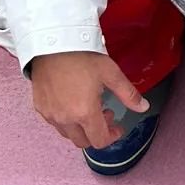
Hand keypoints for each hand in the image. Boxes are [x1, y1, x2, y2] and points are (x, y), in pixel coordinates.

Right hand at [30, 51, 148, 150]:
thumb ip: (128, 94)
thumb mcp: (111, 73)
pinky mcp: (40, 108)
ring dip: (82, 128)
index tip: (118, 127)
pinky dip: (67, 120)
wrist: (52, 43)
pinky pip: (55, 123)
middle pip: (83, 141)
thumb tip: (144, 107)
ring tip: (89, 106)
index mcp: (85, 113)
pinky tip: (73, 102)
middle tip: (106, 113)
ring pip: (68, 134)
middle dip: (98, 133)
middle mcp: (65, 119)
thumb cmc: (83, 56)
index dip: (112, 137)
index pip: (99, 141)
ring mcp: (50, 115)